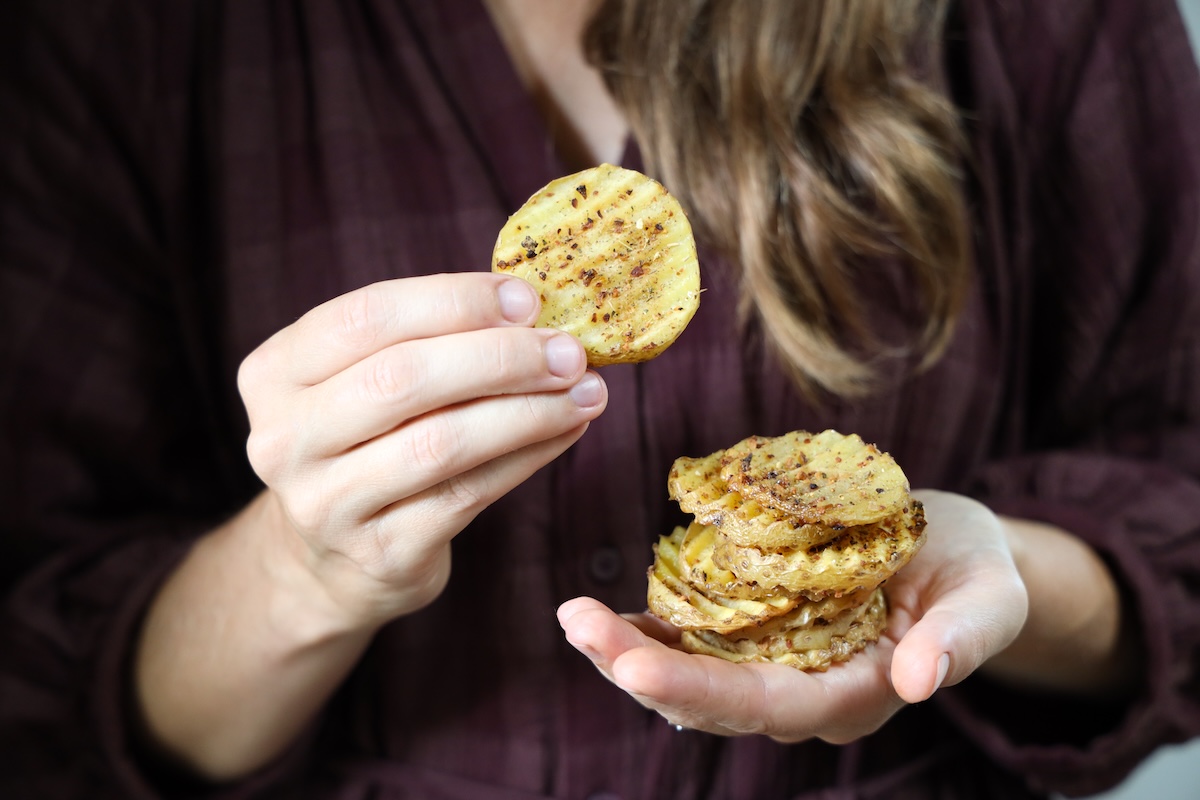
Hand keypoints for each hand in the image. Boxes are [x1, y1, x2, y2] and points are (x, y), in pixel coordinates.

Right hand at [238, 272, 607, 627]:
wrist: (330, 561)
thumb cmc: (366, 444)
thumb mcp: (364, 382)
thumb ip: (428, 339)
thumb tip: (535, 308)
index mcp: (275, 373)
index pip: (368, 317)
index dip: (455, 301)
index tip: (526, 299)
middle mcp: (285, 439)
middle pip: (404, 379)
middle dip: (501, 357)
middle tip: (568, 349)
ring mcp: (328, 504)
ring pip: (443, 443)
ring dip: (528, 411)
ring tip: (585, 391)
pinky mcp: (381, 553)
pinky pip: (470, 494)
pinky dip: (529, 456)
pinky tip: (567, 431)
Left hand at [557, 490, 1027, 741]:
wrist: (954, 552)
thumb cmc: (976, 571)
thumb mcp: (989, 595)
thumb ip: (963, 639)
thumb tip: (920, 681)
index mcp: (858, 694)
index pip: (771, 706)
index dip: (699, 691)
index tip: (633, 666)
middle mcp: (806, 692)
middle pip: (714, 699)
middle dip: (640, 670)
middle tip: (578, 627)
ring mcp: (777, 663)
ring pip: (692, 675)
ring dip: (629, 650)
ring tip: (575, 618)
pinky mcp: (760, 629)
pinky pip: (696, 641)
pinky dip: (650, 628)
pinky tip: (604, 613)